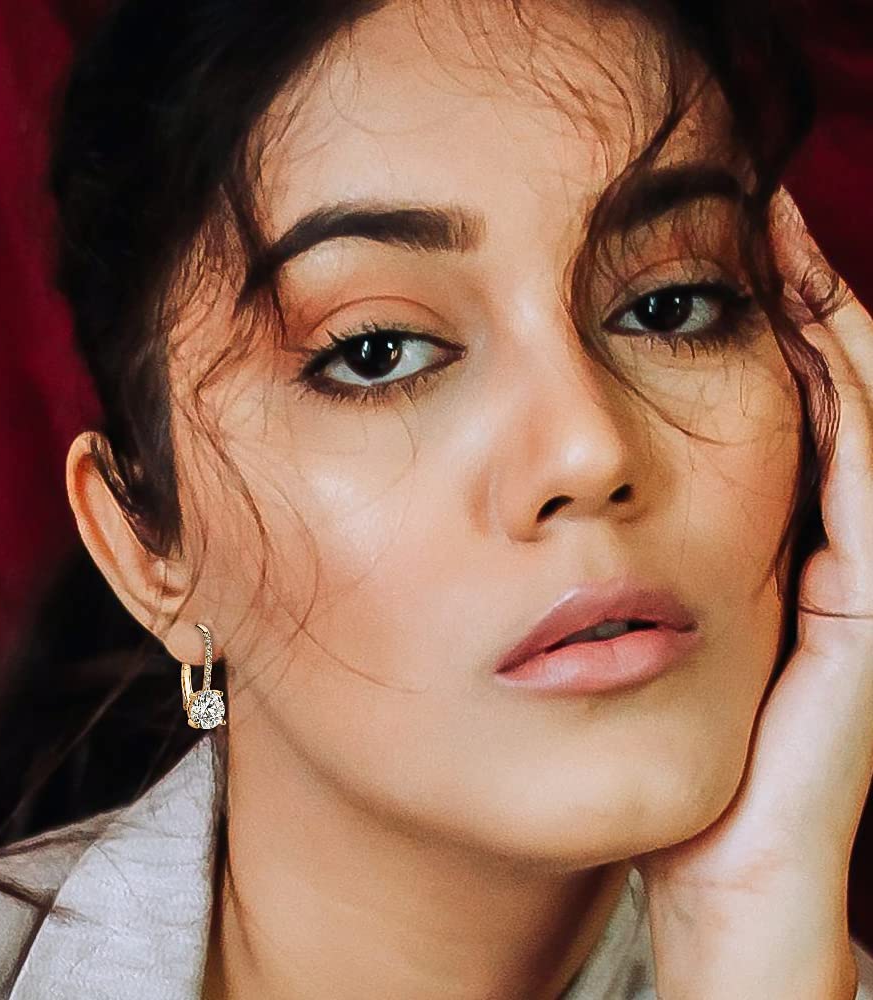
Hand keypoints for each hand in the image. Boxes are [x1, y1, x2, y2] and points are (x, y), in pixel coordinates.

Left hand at [632, 187, 872, 999]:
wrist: (725, 873)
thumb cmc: (678, 764)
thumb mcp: (654, 641)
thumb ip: (645, 568)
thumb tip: (576, 502)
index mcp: (780, 550)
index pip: (785, 411)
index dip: (761, 329)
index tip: (709, 252)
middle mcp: (837, 548)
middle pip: (831, 394)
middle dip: (798, 303)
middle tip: (756, 211)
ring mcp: (866, 573)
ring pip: (859, 415)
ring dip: (826, 325)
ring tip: (784, 239)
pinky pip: (868, 477)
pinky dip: (847, 399)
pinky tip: (812, 329)